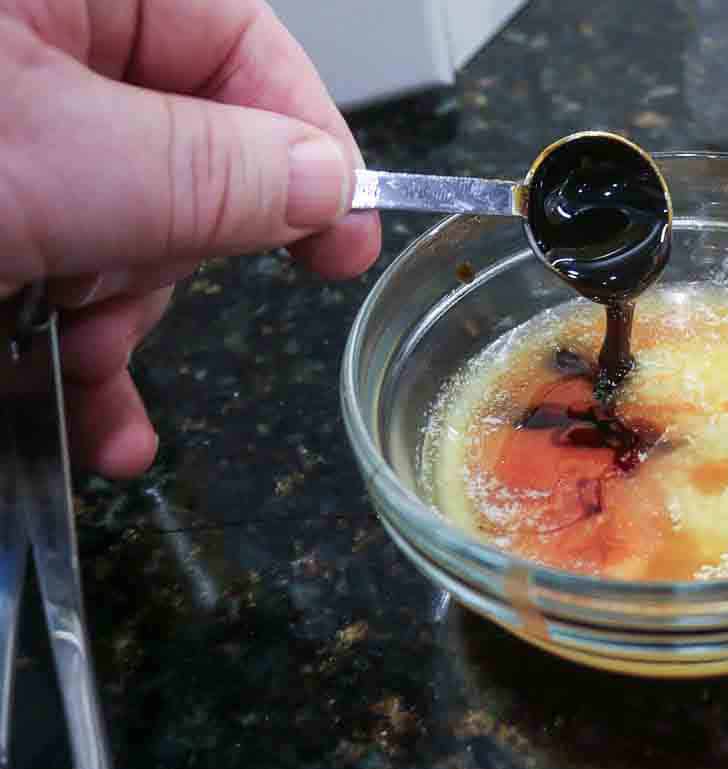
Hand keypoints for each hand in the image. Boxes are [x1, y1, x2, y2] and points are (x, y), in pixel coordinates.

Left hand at [0, 0, 380, 478]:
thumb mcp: (47, 161)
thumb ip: (204, 172)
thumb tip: (328, 186)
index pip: (238, 41)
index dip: (302, 143)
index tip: (342, 245)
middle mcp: (42, 48)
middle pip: (183, 150)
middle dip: (168, 253)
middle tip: (120, 297)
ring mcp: (13, 133)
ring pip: (122, 227)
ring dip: (116, 319)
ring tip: (74, 363)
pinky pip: (59, 270)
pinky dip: (74, 347)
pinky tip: (93, 416)